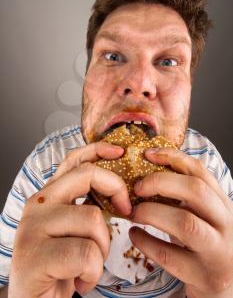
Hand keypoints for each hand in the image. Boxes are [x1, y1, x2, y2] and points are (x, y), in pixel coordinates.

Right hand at [9, 142, 130, 297]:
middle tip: (125, 212)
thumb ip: (86, 206)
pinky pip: (86, 254)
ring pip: (93, 220)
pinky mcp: (34, 256)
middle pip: (86, 176)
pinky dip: (92, 272)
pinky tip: (80, 281)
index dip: (97, 150)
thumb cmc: (60, 268)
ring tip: (88, 266)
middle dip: (116, 190)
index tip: (120, 151)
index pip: (73, 161)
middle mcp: (38, 205)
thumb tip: (119, 190)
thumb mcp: (74, 230)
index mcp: (48, 197)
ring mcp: (33, 229)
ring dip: (102, 249)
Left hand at [129, 147, 232, 297]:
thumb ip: (183, 197)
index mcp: (223, 204)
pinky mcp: (205, 276)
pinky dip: (146, 242)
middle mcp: (226, 224)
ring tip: (133, 212)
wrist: (226, 289)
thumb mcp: (202, 216)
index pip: (201, 171)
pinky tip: (134, 235)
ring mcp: (218, 251)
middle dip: (161, 183)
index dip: (173, 158)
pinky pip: (170, 256)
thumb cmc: (206, 245)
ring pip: (185, 223)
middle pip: (196, 191)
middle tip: (137, 188)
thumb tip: (145, 172)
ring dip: (152, 213)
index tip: (147, 154)